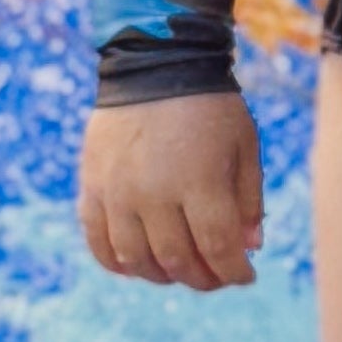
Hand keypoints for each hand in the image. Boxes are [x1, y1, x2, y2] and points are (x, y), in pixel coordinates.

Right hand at [80, 96, 264, 290]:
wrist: (153, 63)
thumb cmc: (209, 106)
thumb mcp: (244, 145)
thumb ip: (248, 200)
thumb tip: (248, 248)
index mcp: (199, 180)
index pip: (217, 248)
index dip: (234, 272)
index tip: (246, 275)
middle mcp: (154, 192)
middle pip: (177, 260)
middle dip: (203, 278)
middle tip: (215, 276)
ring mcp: (118, 192)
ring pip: (136, 259)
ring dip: (162, 275)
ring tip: (179, 270)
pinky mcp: (93, 187)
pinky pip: (97, 241)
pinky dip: (116, 263)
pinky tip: (136, 266)